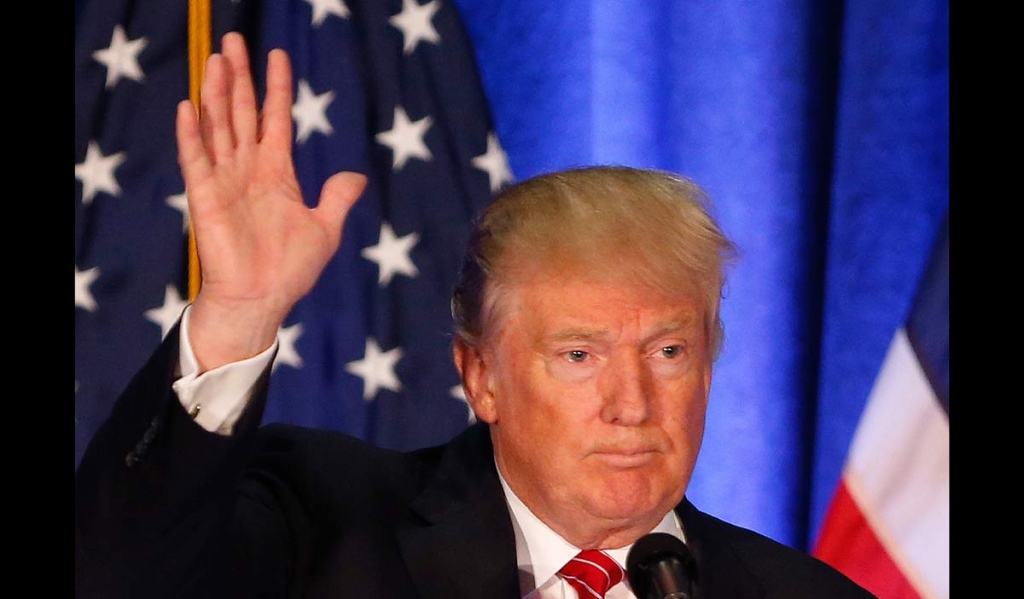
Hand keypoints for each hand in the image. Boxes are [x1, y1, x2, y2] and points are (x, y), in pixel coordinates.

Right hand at [175, 32, 366, 371]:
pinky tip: (190, 106)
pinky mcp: (206, 197)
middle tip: (234, 40)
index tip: (277, 54)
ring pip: (219, 127)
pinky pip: (197, 159)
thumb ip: (337, 198)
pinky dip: (192, 134)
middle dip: (238, 77)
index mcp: (277, 173)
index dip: (276, 88)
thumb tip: (357, 176)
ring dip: (215, 93)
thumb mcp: (326, 229)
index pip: (275, 119)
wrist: (263, 299)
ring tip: (216, 60)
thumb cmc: (290, 269)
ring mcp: (225, 181)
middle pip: (241, 113)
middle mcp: (249, 170)